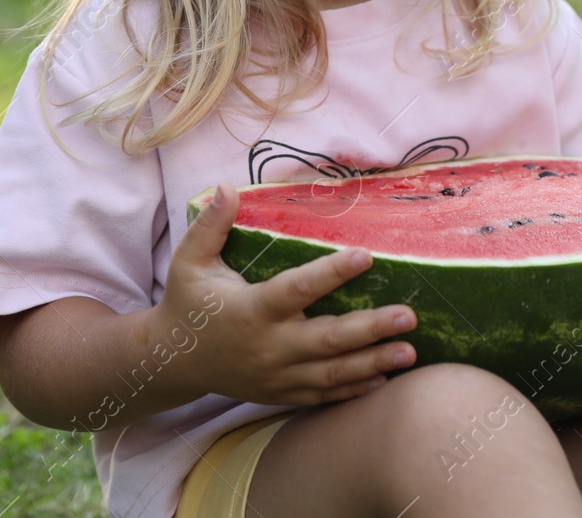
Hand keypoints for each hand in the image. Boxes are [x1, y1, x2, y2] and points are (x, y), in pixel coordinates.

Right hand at [156, 181, 419, 406]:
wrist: (171, 362)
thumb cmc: (187, 302)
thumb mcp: (189, 261)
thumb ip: (210, 225)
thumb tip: (227, 186)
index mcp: (251, 310)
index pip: (297, 290)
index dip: (331, 274)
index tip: (366, 256)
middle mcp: (268, 347)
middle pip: (327, 341)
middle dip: (370, 330)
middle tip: (408, 316)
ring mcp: (276, 376)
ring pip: (332, 374)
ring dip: (373, 363)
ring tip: (410, 352)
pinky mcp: (279, 393)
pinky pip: (322, 396)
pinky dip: (353, 391)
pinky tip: (383, 379)